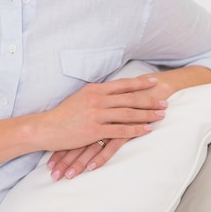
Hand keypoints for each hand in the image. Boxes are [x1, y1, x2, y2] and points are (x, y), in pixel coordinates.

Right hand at [44, 74, 170, 180]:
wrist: (46, 128)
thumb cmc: (61, 115)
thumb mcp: (78, 98)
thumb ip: (94, 95)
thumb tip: (107, 93)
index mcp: (93, 90)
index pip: (121, 85)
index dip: (139, 83)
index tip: (153, 81)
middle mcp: (97, 100)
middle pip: (129, 98)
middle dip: (149, 99)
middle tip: (164, 100)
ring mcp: (96, 115)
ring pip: (128, 113)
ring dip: (147, 114)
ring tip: (161, 115)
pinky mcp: (95, 131)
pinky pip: (120, 130)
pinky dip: (136, 130)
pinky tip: (147, 130)